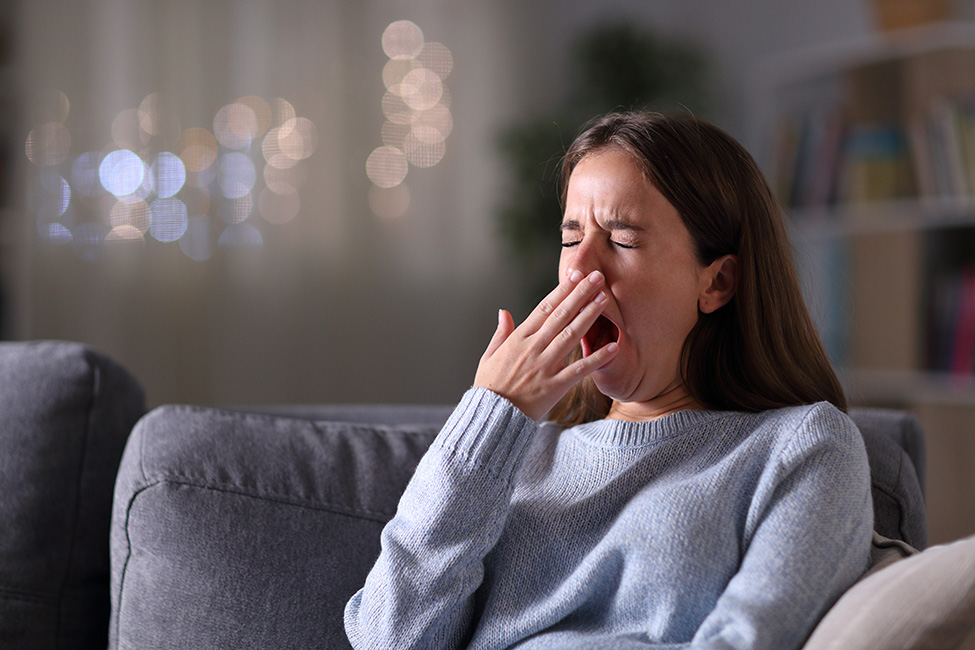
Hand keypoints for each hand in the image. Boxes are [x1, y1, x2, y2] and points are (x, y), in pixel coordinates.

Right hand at [473, 269, 618, 419]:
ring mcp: (544, 367)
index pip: (543, 308)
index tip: (576, 275)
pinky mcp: (554, 387)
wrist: (491, 417)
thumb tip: (504, 311)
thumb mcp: (488, 357)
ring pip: (571, 336)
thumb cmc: (489, 387)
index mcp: (518, 340)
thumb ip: (500, 333)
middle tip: (597, 277)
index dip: (562, 290)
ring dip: (589, 316)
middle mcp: (532, 349)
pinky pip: (579, 370)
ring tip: (604, 300)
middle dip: (580, 294)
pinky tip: (614, 347)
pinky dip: (597, 358)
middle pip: (560, 316)